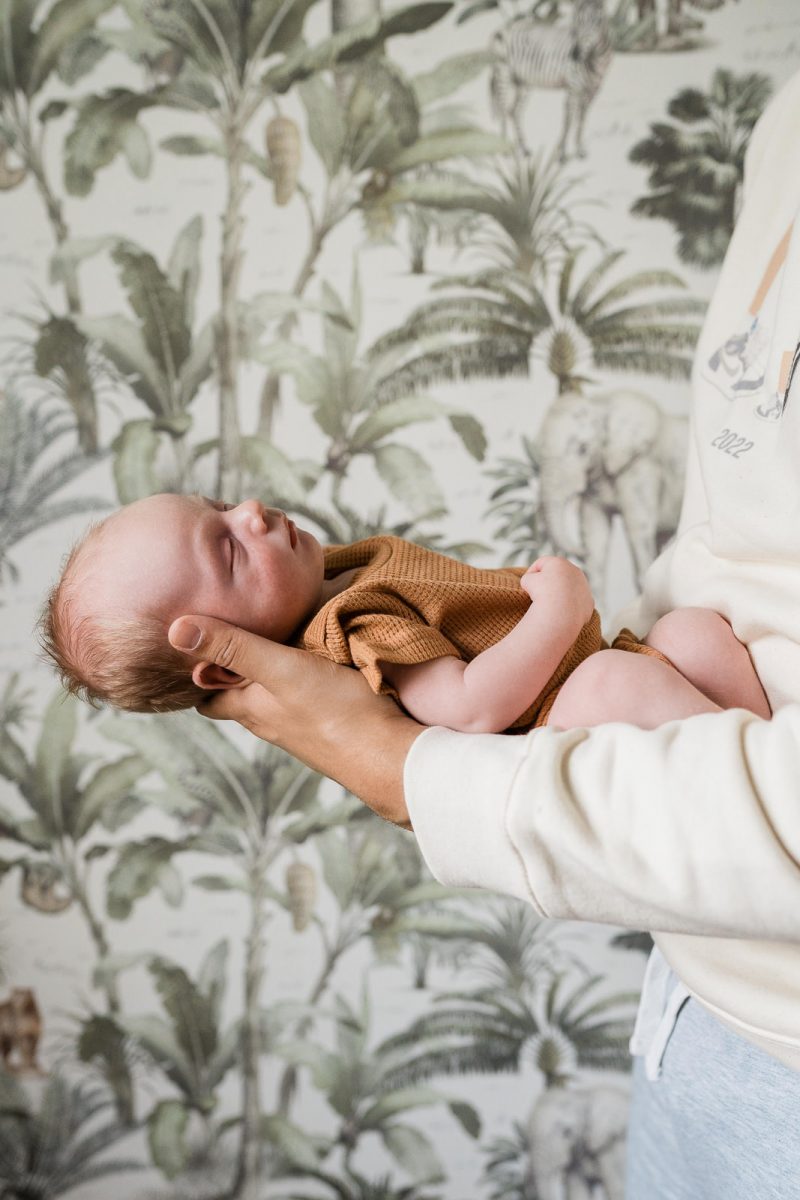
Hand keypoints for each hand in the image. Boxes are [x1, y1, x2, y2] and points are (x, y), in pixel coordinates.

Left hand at [167, 616, 420, 827]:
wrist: (393, 757)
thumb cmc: (338, 712)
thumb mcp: (282, 669)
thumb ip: (235, 647)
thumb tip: (174, 629)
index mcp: (251, 709)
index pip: (207, 697)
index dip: (197, 673)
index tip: (193, 645)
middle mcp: (273, 723)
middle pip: (238, 697)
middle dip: (231, 670)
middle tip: (233, 634)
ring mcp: (304, 729)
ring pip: (274, 699)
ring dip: (268, 675)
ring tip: (273, 640)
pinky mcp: (334, 727)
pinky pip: (307, 701)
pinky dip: (300, 682)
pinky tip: (317, 664)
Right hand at [520, 556, 593, 628]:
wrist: (559, 614)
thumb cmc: (541, 594)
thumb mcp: (527, 581)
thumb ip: (530, 577)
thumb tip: (535, 581)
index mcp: (559, 562)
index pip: (542, 563)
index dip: (532, 572)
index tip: (527, 584)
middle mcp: (575, 571)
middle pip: (559, 574)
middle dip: (549, 582)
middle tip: (539, 593)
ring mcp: (584, 586)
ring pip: (570, 587)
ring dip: (561, 593)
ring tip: (551, 604)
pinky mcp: (589, 601)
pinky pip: (577, 602)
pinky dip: (570, 605)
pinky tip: (562, 611)